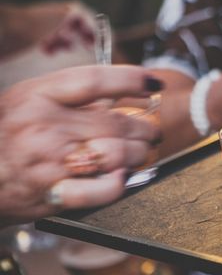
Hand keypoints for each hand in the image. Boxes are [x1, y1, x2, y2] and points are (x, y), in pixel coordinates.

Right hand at [0, 65, 162, 225]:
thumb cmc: (7, 136)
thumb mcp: (29, 102)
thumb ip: (73, 98)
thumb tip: (124, 94)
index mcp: (37, 96)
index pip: (93, 81)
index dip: (130, 80)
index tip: (153, 84)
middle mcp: (43, 126)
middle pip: (115, 123)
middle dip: (145, 129)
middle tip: (152, 132)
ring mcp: (49, 162)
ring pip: (116, 154)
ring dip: (139, 154)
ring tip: (141, 153)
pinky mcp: (53, 194)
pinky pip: (101, 189)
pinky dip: (118, 183)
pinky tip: (121, 177)